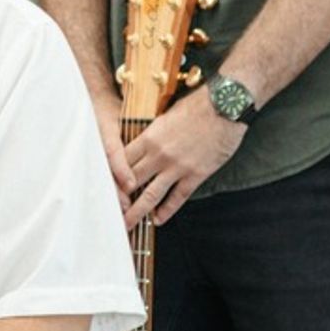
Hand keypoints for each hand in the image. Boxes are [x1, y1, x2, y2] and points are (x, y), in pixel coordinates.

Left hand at [118, 96, 248, 225]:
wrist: (226, 105)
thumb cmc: (197, 105)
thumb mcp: (166, 115)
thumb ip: (153, 132)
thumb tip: (142, 141)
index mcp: (149, 138)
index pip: (121, 161)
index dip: (111, 176)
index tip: (104, 186)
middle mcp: (159, 155)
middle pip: (131, 181)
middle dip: (118, 198)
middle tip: (109, 211)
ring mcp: (177, 167)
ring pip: (150, 195)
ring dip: (137, 212)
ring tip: (127, 225)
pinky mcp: (196, 174)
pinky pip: (178, 197)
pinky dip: (167, 210)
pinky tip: (158, 220)